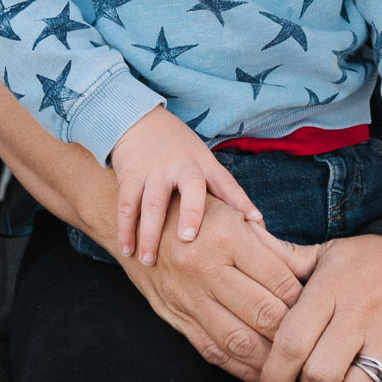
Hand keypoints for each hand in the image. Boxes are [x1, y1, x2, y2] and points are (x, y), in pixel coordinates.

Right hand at [110, 106, 262, 264]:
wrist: (139, 121)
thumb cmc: (179, 149)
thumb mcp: (205, 161)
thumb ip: (225, 190)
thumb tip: (256, 221)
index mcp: (204, 163)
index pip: (227, 182)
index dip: (241, 201)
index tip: (253, 220)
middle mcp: (182, 166)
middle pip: (190, 188)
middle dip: (190, 213)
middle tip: (188, 239)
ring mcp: (154, 171)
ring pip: (152, 203)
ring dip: (149, 233)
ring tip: (149, 260)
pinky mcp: (131, 176)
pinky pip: (126, 205)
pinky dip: (125, 229)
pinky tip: (127, 251)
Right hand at [122, 194, 322, 381]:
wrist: (138, 224)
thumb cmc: (196, 214)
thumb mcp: (235, 213)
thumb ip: (272, 245)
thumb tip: (313, 271)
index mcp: (228, 237)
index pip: (279, 280)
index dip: (305, 300)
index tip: (320, 311)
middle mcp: (207, 268)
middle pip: (262, 313)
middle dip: (293, 334)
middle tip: (316, 345)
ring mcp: (189, 297)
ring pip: (238, 340)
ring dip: (270, 360)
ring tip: (294, 368)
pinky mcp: (176, 318)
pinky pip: (212, 350)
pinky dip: (240, 367)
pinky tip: (261, 373)